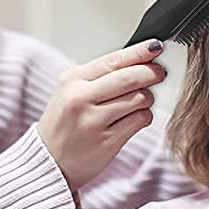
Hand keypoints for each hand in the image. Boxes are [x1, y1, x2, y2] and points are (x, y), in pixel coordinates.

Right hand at [37, 39, 165, 192]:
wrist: (48, 160)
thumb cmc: (63, 123)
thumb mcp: (70, 91)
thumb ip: (100, 76)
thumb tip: (140, 60)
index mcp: (71, 80)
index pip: (113, 60)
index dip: (140, 52)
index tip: (156, 47)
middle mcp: (80, 98)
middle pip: (131, 77)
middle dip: (152, 73)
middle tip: (159, 73)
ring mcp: (93, 121)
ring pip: (140, 98)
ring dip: (147, 98)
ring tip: (139, 101)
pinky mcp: (107, 141)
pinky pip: (140, 120)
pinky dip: (143, 116)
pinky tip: (133, 118)